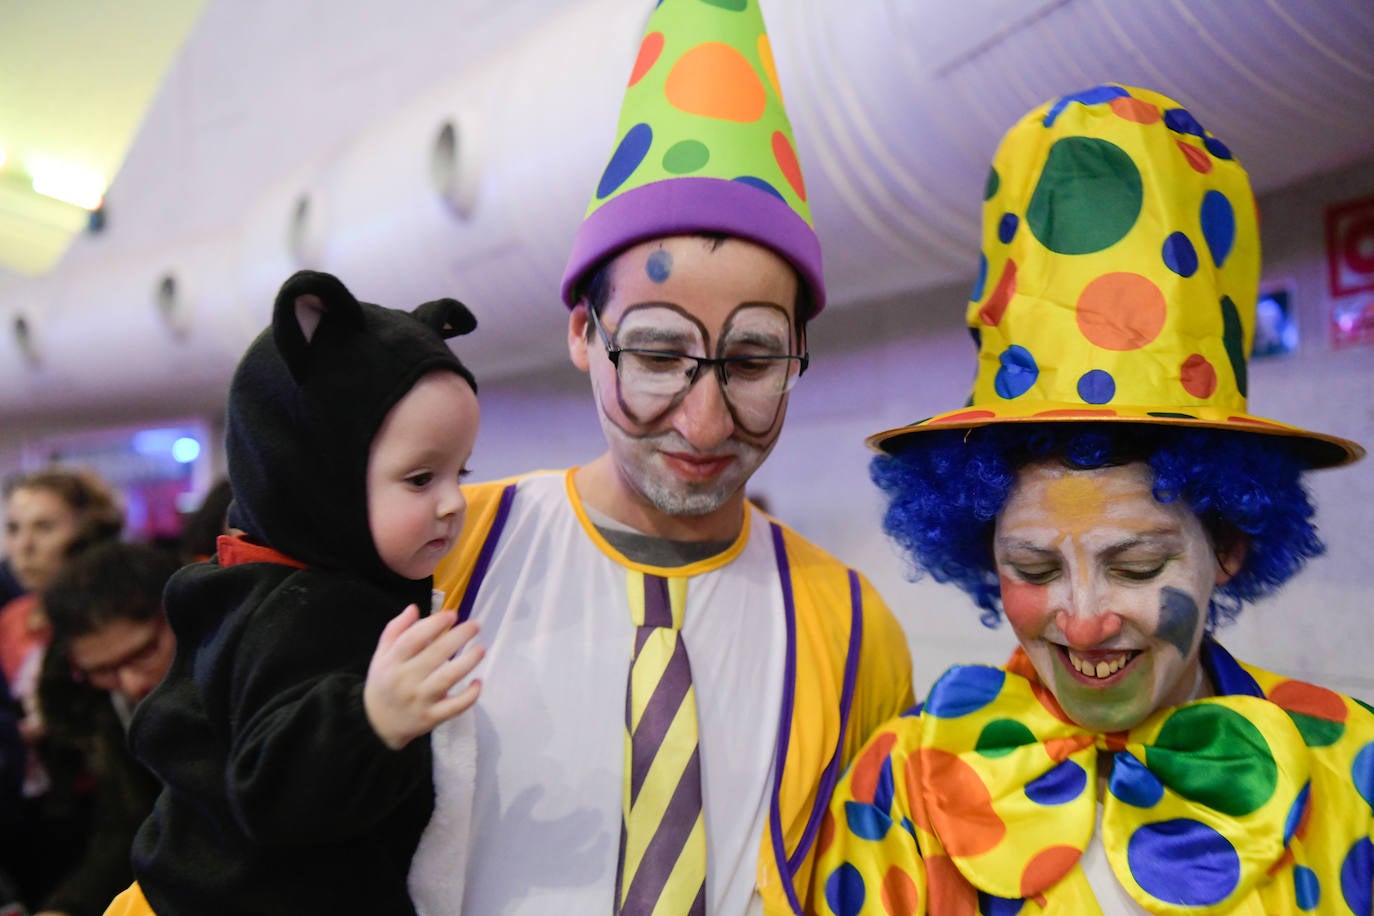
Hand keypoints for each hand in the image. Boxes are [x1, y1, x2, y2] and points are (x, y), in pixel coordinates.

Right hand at [364, 605, 482, 750]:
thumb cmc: (383, 683)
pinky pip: (454, 707)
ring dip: (467, 662)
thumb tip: (414, 608)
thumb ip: (395, 630)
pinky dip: (469, 696)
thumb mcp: (381, 655)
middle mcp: (405, 681)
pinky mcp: (431, 718)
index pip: (412, 640)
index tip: (452, 614)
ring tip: (481, 649)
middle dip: (457, 637)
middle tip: (475, 625)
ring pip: (447, 679)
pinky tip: (478, 682)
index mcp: (391, 662)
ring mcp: (419, 700)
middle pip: (434, 655)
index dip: (434, 624)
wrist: (376, 725)